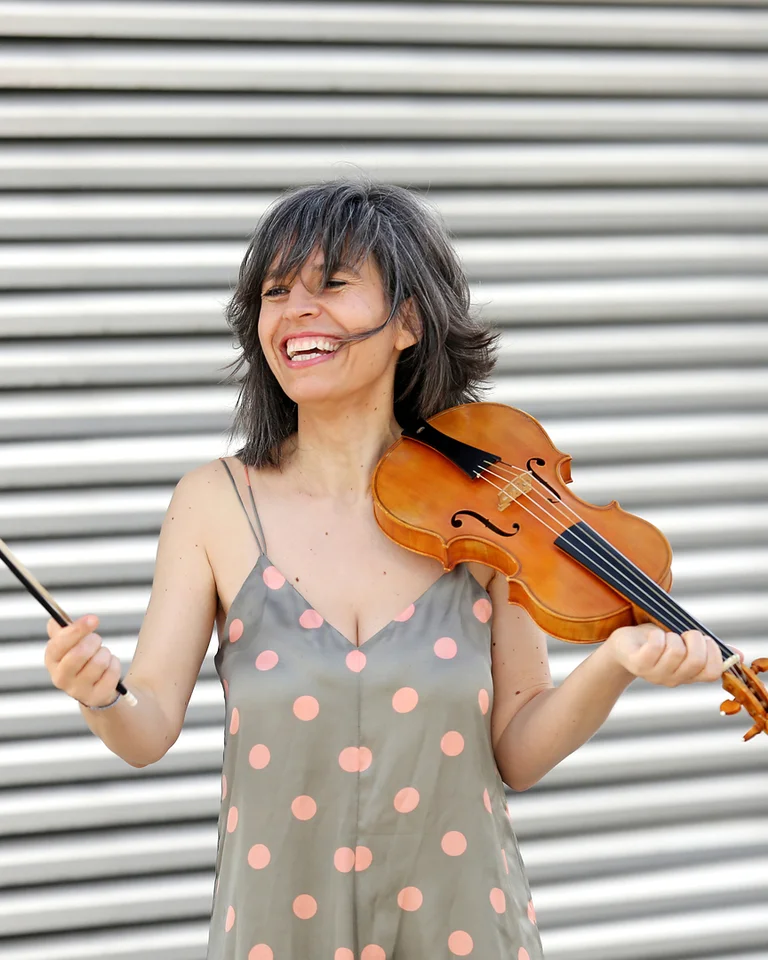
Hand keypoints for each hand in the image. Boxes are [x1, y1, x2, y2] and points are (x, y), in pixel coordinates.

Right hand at [44, 614, 122, 707]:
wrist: (94, 687)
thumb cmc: (81, 658)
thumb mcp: (69, 644)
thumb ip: (62, 630)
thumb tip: (55, 621)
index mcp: (52, 660)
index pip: (58, 644)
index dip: (77, 630)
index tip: (93, 619)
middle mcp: (60, 678)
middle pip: (79, 653)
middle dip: (94, 641)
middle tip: (97, 640)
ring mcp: (77, 690)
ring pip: (99, 661)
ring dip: (105, 653)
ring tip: (102, 655)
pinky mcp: (96, 697)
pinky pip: (112, 672)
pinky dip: (114, 664)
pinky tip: (109, 666)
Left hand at [606, 623, 743, 686]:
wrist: (623, 647)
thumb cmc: (656, 643)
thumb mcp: (685, 645)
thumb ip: (709, 651)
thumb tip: (739, 656)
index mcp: (688, 675)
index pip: (713, 673)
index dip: (714, 653)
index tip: (705, 639)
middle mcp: (674, 678)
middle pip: (696, 661)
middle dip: (694, 639)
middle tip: (684, 634)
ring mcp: (655, 673)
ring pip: (676, 651)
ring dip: (672, 635)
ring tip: (664, 635)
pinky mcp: (638, 663)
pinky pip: (655, 646)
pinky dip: (657, 635)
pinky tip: (652, 636)